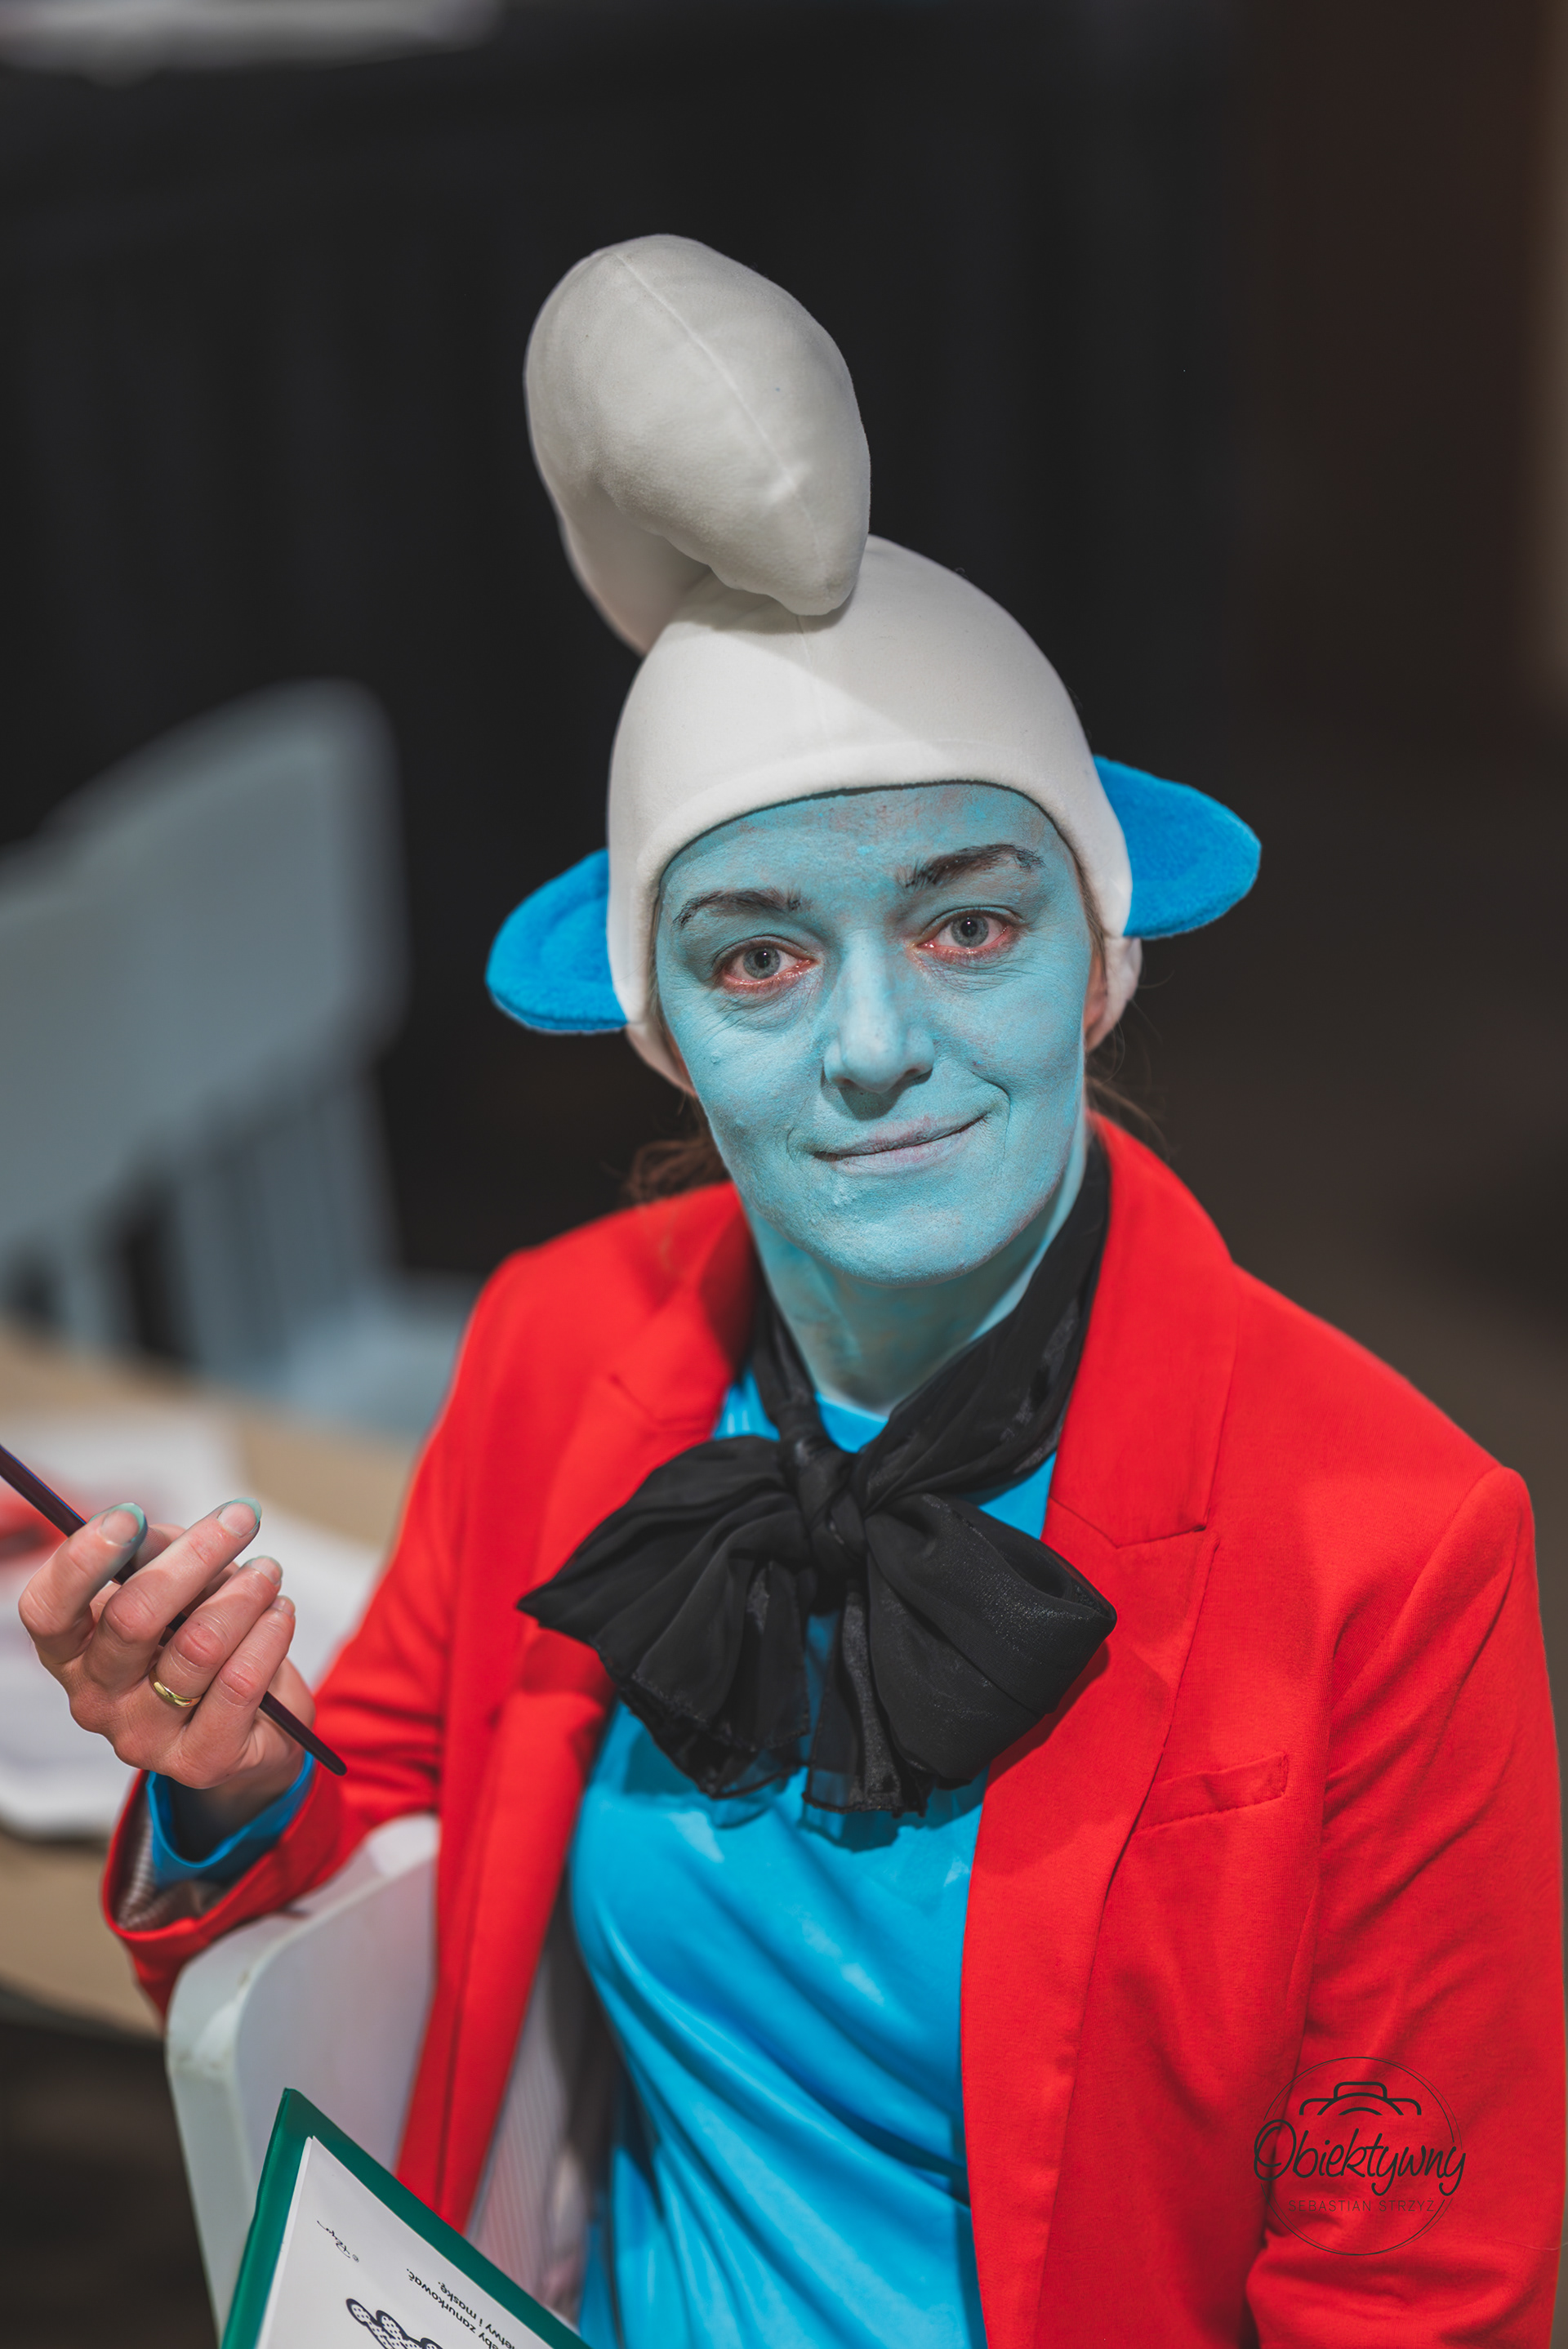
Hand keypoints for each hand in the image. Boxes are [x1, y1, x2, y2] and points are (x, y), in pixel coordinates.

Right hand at [18, 1498, 313, 1838]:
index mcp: (70, 1652)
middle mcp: (93, 1700)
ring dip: (246, 1594)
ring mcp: (142, 1738)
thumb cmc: (197, 1637)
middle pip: (133, 1618)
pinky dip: (270, 1634)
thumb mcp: (174, 1587)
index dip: (83, 1559)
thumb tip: (150, 1529)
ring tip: (268, 1573)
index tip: (130, 1515)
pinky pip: (240, 1682)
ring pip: (199, 1646)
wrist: (248, 1726)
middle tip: (241, 1521)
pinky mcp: (198, 1761)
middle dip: (196, 1556)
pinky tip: (280, 1614)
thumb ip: (157, 1553)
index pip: (47, 1609)